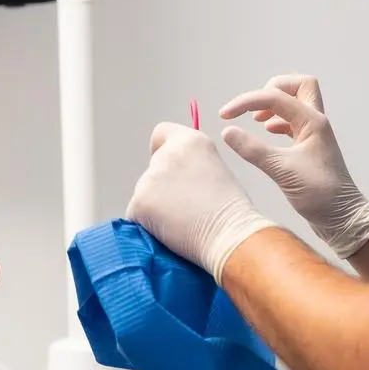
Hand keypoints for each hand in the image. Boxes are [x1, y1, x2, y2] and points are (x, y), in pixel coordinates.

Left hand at [127, 124, 274, 281]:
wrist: (229, 236)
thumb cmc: (231, 211)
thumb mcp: (216, 169)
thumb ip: (192, 164)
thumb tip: (177, 178)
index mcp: (191, 141)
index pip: (162, 133)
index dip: (163, 149)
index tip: (170, 167)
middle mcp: (167, 155)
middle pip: (153, 168)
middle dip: (163, 185)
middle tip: (185, 206)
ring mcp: (150, 179)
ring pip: (144, 193)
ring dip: (156, 206)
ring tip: (183, 221)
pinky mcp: (139, 203)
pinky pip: (137, 215)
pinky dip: (148, 225)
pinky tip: (170, 231)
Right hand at [220, 76, 368, 260]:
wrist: (342, 217)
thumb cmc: (320, 195)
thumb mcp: (282, 171)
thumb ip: (253, 150)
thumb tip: (227, 131)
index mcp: (313, 122)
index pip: (275, 96)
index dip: (247, 101)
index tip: (225, 115)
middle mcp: (316, 122)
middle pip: (297, 85)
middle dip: (271, 89)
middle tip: (253, 109)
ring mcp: (314, 134)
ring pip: (295, 102)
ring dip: (274, 105)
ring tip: (255, 121)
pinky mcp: (309, 147)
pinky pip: (292, 122)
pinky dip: (277, 121)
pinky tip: (267, 133)